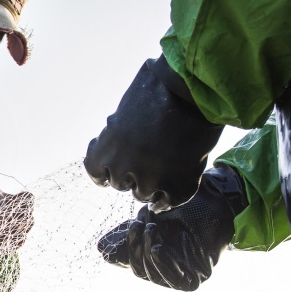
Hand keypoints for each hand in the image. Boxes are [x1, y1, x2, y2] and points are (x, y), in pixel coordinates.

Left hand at [83, 56, 224, 211]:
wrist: (194, 89)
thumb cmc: (158, 89)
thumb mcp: (125, 111)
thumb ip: (114, 136)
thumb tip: (109, 147)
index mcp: (109, 144)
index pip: (95, 172)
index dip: (103, 172)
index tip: (108, 175)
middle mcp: (126, 164)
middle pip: (120, 184)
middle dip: (129, 175)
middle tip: (143, 165)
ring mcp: (152, 177)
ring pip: (142, 195)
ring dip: (148, 186)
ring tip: (159, 174)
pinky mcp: (179, 184)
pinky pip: (168, 202)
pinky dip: (167, 201)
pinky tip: (166, 197)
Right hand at [97, 165, 246, 290]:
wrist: (215, 205)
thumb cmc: (185, 211)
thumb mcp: (152, 221)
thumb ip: (129, 234)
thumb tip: (101, 250)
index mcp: (150, 258)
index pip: (129, 261)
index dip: (124, 247)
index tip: (128, 225)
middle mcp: (162, 271)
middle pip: (139, 270)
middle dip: (135, 246)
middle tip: (139, 223)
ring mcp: (178, 278)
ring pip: (153, 275)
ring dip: (148, 251)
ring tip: (153, 228)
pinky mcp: (194, 281)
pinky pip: (174, 280)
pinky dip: (164, 264)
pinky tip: (158, 247)